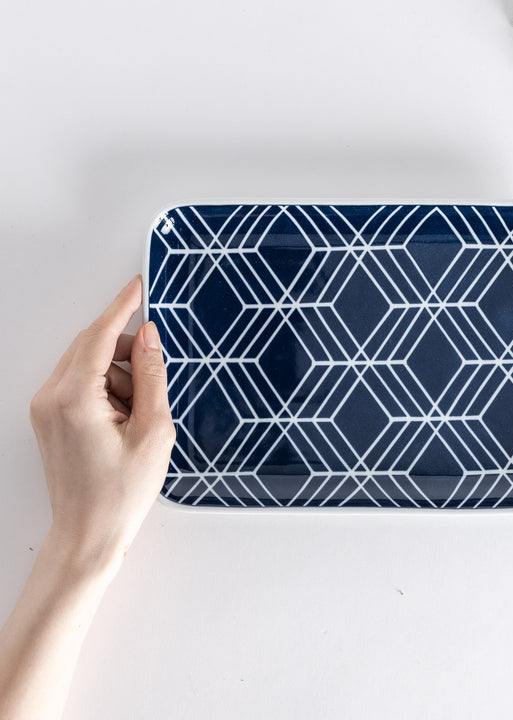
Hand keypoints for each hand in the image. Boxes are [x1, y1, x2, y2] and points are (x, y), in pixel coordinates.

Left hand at [29, 275, 175, 575]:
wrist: (89, 534)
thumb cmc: (121, 492)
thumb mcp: (153, 430)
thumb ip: (151, 376)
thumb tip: (148, 337)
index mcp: (74, 399)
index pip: (98, 335)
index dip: (122, 307)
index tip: (138, 287)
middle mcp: (50, 398)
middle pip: (90, 346)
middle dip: (126, 351)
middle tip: (153, 376)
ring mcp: (45, 408)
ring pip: (86, 364)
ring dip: (117, 375)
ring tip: (138, 416)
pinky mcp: (49, 418)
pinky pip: (79, 383)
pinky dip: (106, 389)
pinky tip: (124, 419)